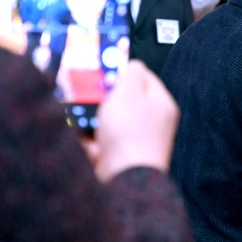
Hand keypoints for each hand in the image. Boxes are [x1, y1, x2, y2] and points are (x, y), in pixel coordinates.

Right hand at [92, 60, 179, 182]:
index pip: (144, 78)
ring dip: (93, 118)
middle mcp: (152, 123)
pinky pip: (102, 143)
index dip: (123, 71)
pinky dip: (90, 140)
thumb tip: (133, 63)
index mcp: (160, 104)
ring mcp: (136, 142)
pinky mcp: (121, 158)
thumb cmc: (130, 133)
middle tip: (90, 93)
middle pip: (125, 100)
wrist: (124, 178)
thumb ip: (131, 73)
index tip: (105, 69)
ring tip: (80, 115)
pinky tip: (82, 138)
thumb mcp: (129, 91)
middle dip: (104, 96)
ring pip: (110, 122)